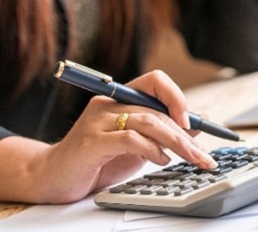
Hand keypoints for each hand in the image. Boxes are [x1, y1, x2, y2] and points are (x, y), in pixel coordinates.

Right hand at [44, 70, 217, 202]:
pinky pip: (130, 139)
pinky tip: (161, 160)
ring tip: (190, 158)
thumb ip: (162, 133)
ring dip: (175, 142)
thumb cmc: (98, 159)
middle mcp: (109, 104)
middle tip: (204, 155)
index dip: (177, 97)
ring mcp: (98, 121)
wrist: (53, 176)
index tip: (192, 122)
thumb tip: (197, 124)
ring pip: (148, 121)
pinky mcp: (91, 142)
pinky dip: (151, 149)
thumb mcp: (137, 145)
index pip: (155, 80)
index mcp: (121, 99)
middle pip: (157, 109)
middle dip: (185, 133)